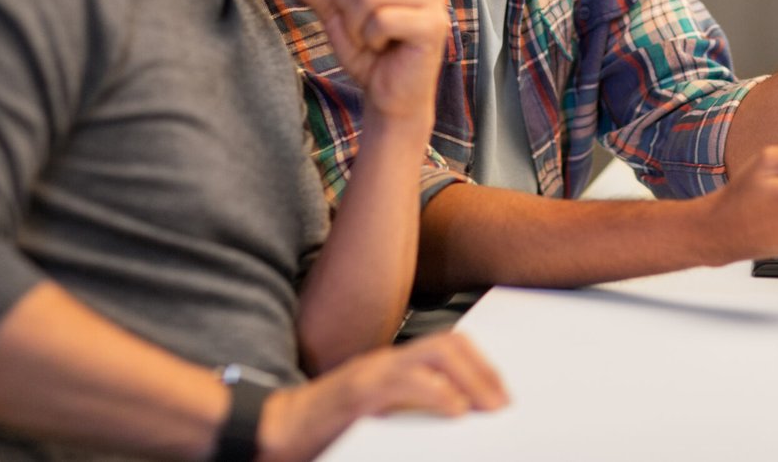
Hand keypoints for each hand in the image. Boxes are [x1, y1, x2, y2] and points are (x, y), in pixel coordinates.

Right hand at [258, 333, 507, 461]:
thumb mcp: (378, 417)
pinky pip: (403, 383)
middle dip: (483, 372)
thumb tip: (459, 418)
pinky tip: (455, 411)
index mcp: (391, 366)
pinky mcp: (356, 393)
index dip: (482, 367)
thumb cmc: (326, 430)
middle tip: (502, 405)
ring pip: (433, 356)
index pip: (448, 347)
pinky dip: (436, 394)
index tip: (502, 395)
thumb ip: (411, 410)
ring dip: (469, 379)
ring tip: (488, 407)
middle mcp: (385, 362)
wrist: (275, 433)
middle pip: (449, 345)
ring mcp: (370, 373)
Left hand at [277, 0, 449, 125]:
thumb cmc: (370, 53)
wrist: (390, 96)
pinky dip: (371, 38)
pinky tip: (383, 48)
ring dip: (357, 25)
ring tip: (371, 39)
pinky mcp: (433, 24)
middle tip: (358, 27)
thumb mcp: (337, 15)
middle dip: (344, 2)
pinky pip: (382, 19)